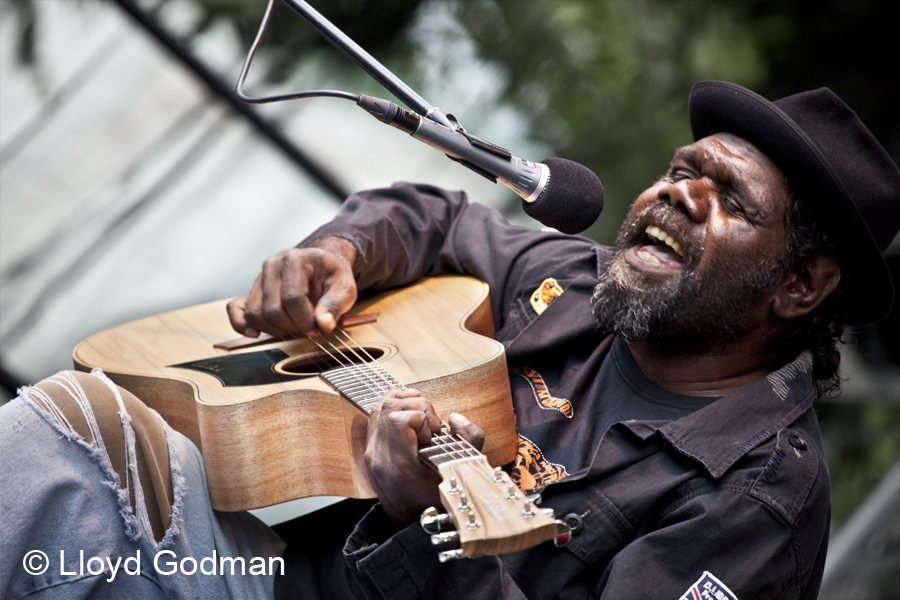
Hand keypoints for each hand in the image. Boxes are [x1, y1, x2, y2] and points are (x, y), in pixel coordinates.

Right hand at [226, 237, 356, 337]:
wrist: (322, 266)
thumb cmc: (332, 276)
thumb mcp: (346, 287)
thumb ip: (336, 304)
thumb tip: (323, 324)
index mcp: (296, 259)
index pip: (293, 298)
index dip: (306, 320)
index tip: (319, 327)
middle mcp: (272, 266)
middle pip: (273, 310)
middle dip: (293, 327)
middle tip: (310, 328)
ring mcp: (259, 278)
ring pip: (256, 315)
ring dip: (276, 330)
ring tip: (295, 327)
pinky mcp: (251, 291)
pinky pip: (235, 309)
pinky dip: (242, 325)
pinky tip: (256, 335)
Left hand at [365, 388, 484, 525]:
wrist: (413, 520)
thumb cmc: (439, 499)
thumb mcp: (463, 473)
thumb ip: (469, 441)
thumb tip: (454, 418)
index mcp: (400, 467)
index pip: (399, 420)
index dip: (422, 417)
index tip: (434, 435)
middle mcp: (379, 459)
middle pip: (390, 407)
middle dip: (418, 407)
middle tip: (433, 428)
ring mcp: (370, 454)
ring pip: (380, 406)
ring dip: (407, 403)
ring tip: (423, 419)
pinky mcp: (369, 449)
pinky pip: (375, 414)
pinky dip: (394, 404)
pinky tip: (410, 409)